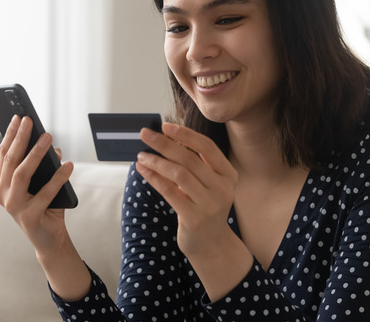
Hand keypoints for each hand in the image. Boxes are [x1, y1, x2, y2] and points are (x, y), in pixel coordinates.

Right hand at [0, 115, 73, 254]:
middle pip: (11, 161)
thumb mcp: (43, 182)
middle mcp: (3, 194)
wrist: (50, 240)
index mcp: (2, 184)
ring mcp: (13, 207)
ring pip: (21, 174)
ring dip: (35, 153)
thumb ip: (44, 166)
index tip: (18, 117)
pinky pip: (45, 193)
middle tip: (29, 120)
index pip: (4, 154)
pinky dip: (58, 178)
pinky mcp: (29, 217)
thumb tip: (52, 146)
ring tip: (48, 138)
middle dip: (20, 138)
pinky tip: (69, 165)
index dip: (10, 135)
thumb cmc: (46, 207)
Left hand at [135, 123, 238, 260]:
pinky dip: (154, 178)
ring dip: (156, 161)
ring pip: (178, 174)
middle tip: (145, 134)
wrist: (211, 243)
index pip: (207, 147)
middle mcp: (223, 188)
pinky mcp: (195, 218)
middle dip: (164, 144)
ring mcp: (210, 204)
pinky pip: (170, 192)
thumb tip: (165, 139)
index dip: (185, 134)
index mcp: (228, 174)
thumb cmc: (204, 207)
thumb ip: (194, 165)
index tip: (165, 126)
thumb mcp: (207, 184)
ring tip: (141, 155)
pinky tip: (143, 170)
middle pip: (189, 158)